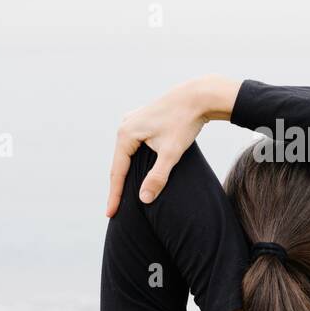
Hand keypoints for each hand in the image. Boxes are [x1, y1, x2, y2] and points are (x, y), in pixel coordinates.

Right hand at [106, 75, 239, 216]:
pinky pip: (133, 146)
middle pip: (119, 163)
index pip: (118, 172)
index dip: (115, 195)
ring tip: (123, 195)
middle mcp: (124, 125)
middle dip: (118, 186)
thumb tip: (143, 199)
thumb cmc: (184, 123)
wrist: (198, 96)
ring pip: (126, 155)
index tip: (111, 214)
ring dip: (126, 173)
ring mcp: (133, 121)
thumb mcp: (171, 153)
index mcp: (125, 134)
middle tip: (115, 210)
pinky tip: (136, 172)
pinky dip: (134, 161)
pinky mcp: (143, 120)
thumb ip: (157, 177)